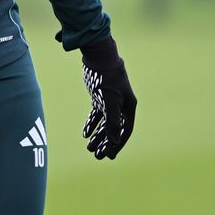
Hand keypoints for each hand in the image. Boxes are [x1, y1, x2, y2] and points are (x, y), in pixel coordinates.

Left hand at [80, 37, 135, 159]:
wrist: (98, 58)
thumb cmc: (107, 78)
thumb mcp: (109, 101)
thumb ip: (112, 121)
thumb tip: (114, 142)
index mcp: (128, 108)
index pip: (124, 131)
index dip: (117, 145)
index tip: (109, 156)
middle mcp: (121, 106)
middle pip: (114, 130)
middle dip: (106, 143)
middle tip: (97, 156)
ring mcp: (110, 102)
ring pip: (104, 123)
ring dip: (98, 136)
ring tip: (90, 148)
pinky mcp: (100, 97)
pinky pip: (96, 115)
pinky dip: (91, 124)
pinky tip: (85, 134)